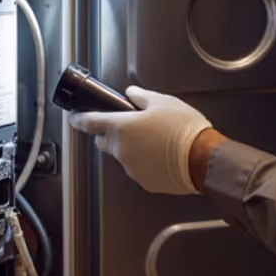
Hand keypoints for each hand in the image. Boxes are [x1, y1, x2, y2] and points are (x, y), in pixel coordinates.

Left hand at [68, 86, 212, 195]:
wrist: (202, 158)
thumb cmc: (183, 128)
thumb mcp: (163, 102)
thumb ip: (141, 97)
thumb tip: (131, 94)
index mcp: (122, 127)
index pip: (90, 123)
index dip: (79, 119)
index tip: (74, 118)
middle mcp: (122, 150)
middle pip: (105, 141)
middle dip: (113, 134)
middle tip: (133, 127)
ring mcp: (131, 168)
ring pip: (124, 156)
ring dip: (133, 149)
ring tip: (156, 142)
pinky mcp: (144, 181)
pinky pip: (139, 169)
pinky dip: (146, 162)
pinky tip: (162, 156)